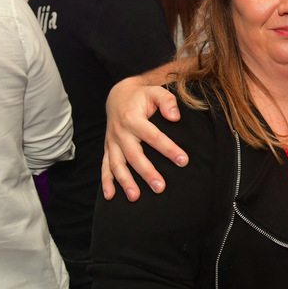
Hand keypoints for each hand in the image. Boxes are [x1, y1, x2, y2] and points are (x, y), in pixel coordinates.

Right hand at [101, 77, 183, 200]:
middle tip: (160, 187)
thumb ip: (167, 101)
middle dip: (146, 172)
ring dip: (125, 182)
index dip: (168, 148)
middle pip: (134, 155)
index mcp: (133, 119)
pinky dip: (106, 182)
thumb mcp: (155, 91)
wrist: (118, 96)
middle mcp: (120, 133)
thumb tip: (175, 117)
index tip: (183, 160)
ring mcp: (112, 142)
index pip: (153, 136)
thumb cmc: (141, 96)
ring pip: (117, 165)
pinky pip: (104, 167)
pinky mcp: (107, 149)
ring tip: (135, 197)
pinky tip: (110, 196)